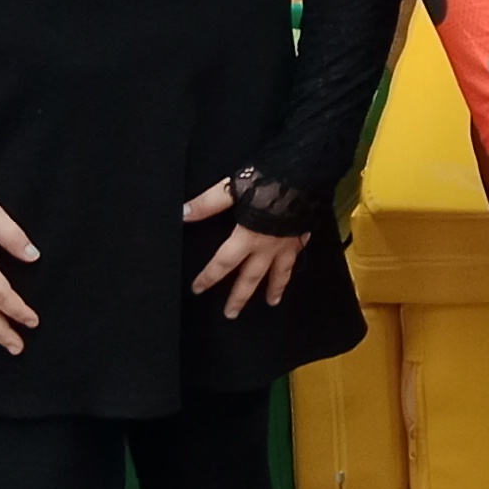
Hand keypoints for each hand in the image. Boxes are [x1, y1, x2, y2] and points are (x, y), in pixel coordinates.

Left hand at [181, 177, 306, 318]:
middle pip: (250, 278)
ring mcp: (287, 243)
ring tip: (272, 302)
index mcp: (247, 237)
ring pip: (279, 273)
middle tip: (232, 313)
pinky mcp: (303, 235)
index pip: (223, 264)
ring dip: (274, 289)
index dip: (208, 277)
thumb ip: (207, 204)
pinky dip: (294, 266)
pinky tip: (294, 269)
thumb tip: (183, 213)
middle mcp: (267, 247)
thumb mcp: (231, 190)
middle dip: (239, 297)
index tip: (198, 288)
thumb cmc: (269, 182)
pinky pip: (298, 257)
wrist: (304, 175)